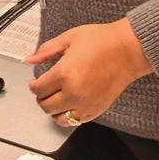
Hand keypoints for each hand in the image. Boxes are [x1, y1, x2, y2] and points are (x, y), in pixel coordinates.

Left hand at [25, 18, 152, 126]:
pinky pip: (76, 121)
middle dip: (40, 97)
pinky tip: (69, 104)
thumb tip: (29, 59)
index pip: (38, 89)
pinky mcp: (97, 109)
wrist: (128, 49)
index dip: (32, 85)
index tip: (34, 82)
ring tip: (54, 99)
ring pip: (59, 119)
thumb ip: (47, 50)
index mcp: (65, 73)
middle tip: (42, 89)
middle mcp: (74, 92)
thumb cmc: (103, 41)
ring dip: (53, 110)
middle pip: (46, 106)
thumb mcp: (69, 38)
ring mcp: (86, 104)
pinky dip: (68, 115)